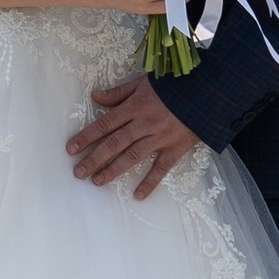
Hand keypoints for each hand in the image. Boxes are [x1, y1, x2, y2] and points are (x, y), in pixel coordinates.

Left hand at [68, 72, 200, 195]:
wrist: (208, 90)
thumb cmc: (174, 85)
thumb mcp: (143, 82)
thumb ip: (119, 93)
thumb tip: (95, 96)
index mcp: (134, 107)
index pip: (105, 124)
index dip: (86, 137)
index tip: (71, 149)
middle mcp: (144, 124)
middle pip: (114, 143)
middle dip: (94, 158)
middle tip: (78, 172)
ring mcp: (159, 138)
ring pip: (132, 156)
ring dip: (113, 170)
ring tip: (97, 181)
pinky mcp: (175, 148)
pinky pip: (161, 168)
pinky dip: (150, 182)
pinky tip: (138, 195)